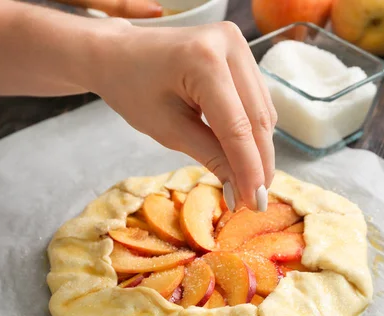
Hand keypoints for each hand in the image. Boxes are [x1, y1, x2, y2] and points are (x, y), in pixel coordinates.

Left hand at [90, 21, 277, 211]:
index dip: (249, 169)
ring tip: (251, 182)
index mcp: (203, 60)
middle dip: (259, 163)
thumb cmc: (134, 89)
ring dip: (260, 150)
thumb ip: (211, 157)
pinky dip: (254, 131)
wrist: (119, 53)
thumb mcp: (169, 129)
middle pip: (257, 118)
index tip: (254, 203)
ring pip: (264, 111)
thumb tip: (241, 192)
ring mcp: (240, 44)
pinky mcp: (243, 52)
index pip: (237, 126)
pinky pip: (258, 101)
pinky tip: (247, 155)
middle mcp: (229, 44)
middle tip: (256, 200)